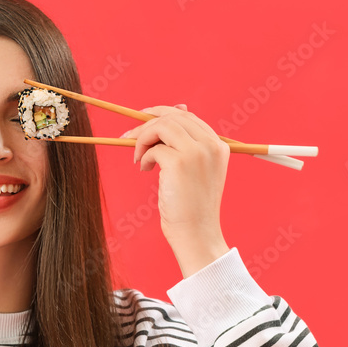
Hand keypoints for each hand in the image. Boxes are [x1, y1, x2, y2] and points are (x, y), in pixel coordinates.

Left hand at [120, 104, 230, 276]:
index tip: (145, 118)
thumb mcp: (195, 171)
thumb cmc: (191, 206)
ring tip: (138, 157)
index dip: (164, 113)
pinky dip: (144, 156)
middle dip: (147, 124)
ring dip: (143, 138)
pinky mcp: (179, 163)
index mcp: (218, 146)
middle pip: (174, 117)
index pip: (189, 117)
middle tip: (129, 137)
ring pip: (162, 126)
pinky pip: (154, 149)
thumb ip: (187, 146)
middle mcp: (211, 145)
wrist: (196, 233)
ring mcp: (197, 153)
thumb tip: (174, 115)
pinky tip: (145, 170)